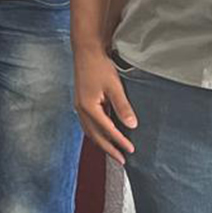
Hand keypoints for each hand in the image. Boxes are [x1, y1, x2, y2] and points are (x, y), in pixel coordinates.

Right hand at [74, 47, 136, 163]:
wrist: (86, 52)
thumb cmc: (99, 67)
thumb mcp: (114, 86)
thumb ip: (123, 107)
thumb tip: (132, 125)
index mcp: (88, 107)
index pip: (107, 130)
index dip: (119, 141)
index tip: (130, 151)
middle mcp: (81, 109)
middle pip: (95, 135)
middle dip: (108, 148)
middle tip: (121, 160)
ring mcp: (79, 106)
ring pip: (90, 131)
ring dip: (101, 142)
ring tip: (112, 151)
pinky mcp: (81, 102)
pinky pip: (88, 124)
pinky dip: (96, 133)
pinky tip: (104, 134)